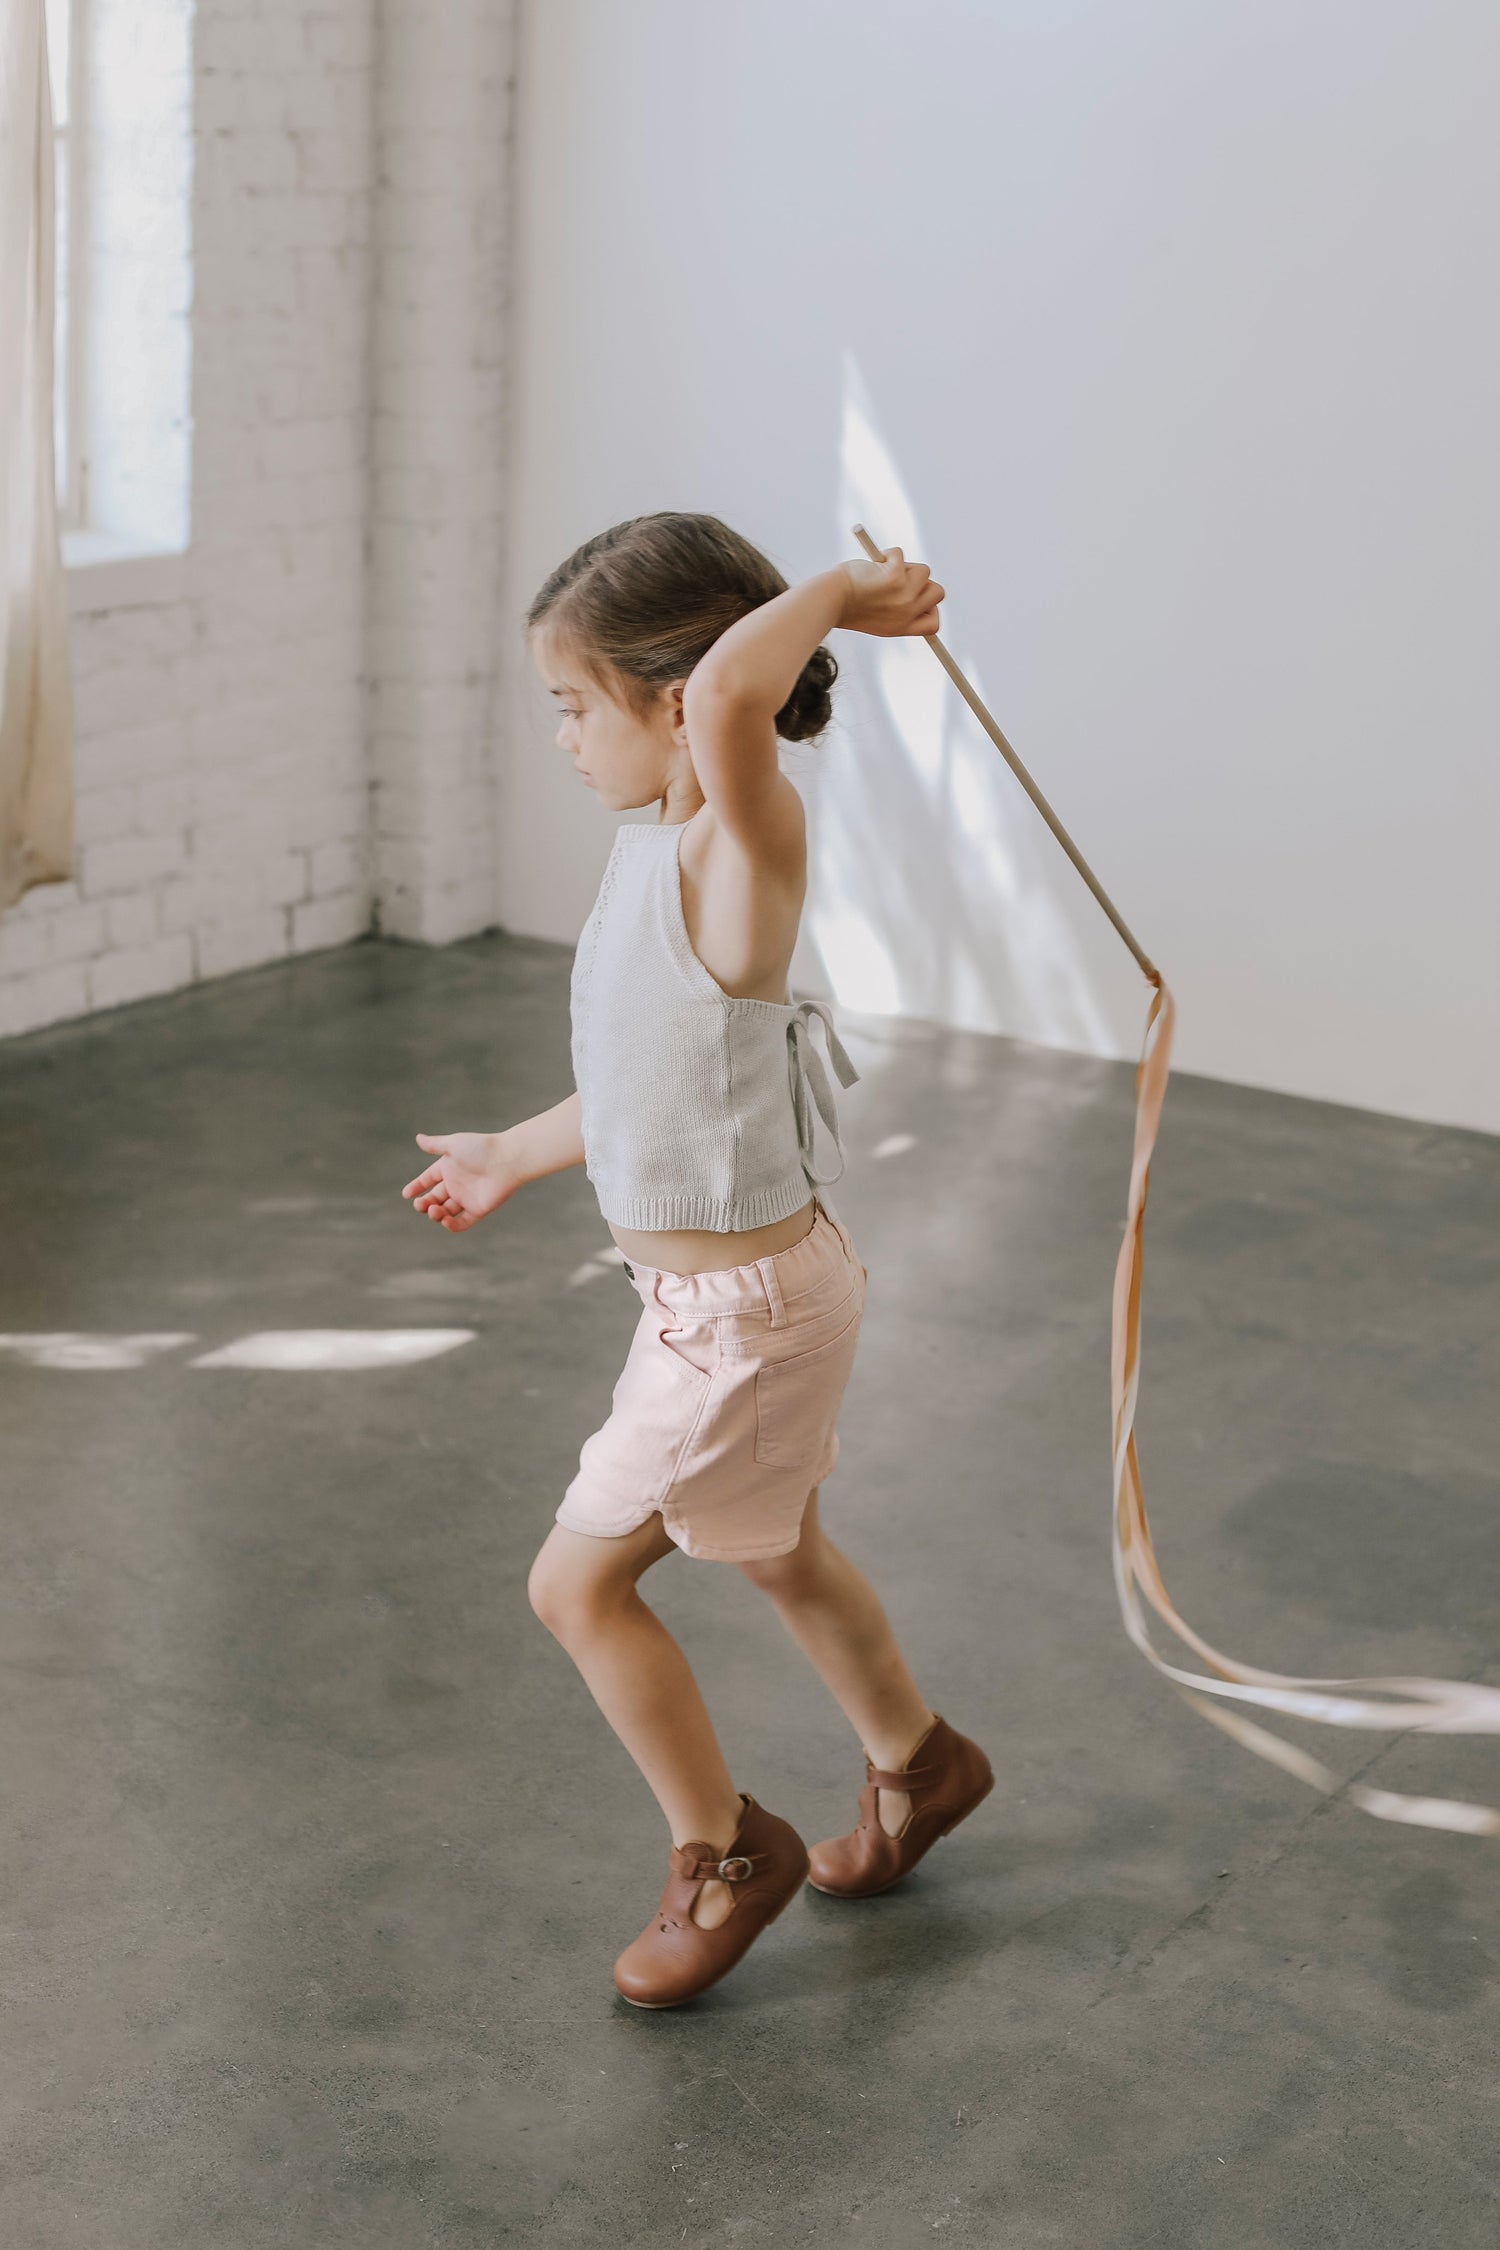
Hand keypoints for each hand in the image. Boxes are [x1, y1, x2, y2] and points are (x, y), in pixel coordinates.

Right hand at [401, 1131, 519, 1232]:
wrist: (508, 1160)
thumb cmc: (481, 1149)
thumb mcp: (454, 1145)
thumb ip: (435, 1145)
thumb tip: (418, 1138)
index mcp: (449, 1168)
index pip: (428, 1179)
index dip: (417, 1186)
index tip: (406, 1194)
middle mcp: (457, 1184)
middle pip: (434, 1198)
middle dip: (424, 1204)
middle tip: (420, 1205)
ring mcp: (467, 1198)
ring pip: (445, 1211)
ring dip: (435, 1214)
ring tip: (434, 1210)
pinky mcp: (478, 1210)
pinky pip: (462, 1223)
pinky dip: (452, 1226)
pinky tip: (445, 1221)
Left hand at [837, 547, 943, 637]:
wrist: (828, 601)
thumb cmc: (846, 606)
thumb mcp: (876, 617)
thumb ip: (897, 609)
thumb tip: (913, 583)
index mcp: (902, 627)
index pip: (933, 624)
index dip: (930, 609)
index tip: (917, 600)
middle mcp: (907, 613)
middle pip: (937, 592)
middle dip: (922, 582)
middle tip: (899, 580)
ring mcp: (904, 595)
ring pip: (923, 571)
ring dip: (905, 565)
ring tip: (881, 571)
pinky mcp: (895, 576)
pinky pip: (901, 554)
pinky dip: (889, 554)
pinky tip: (872, 564)